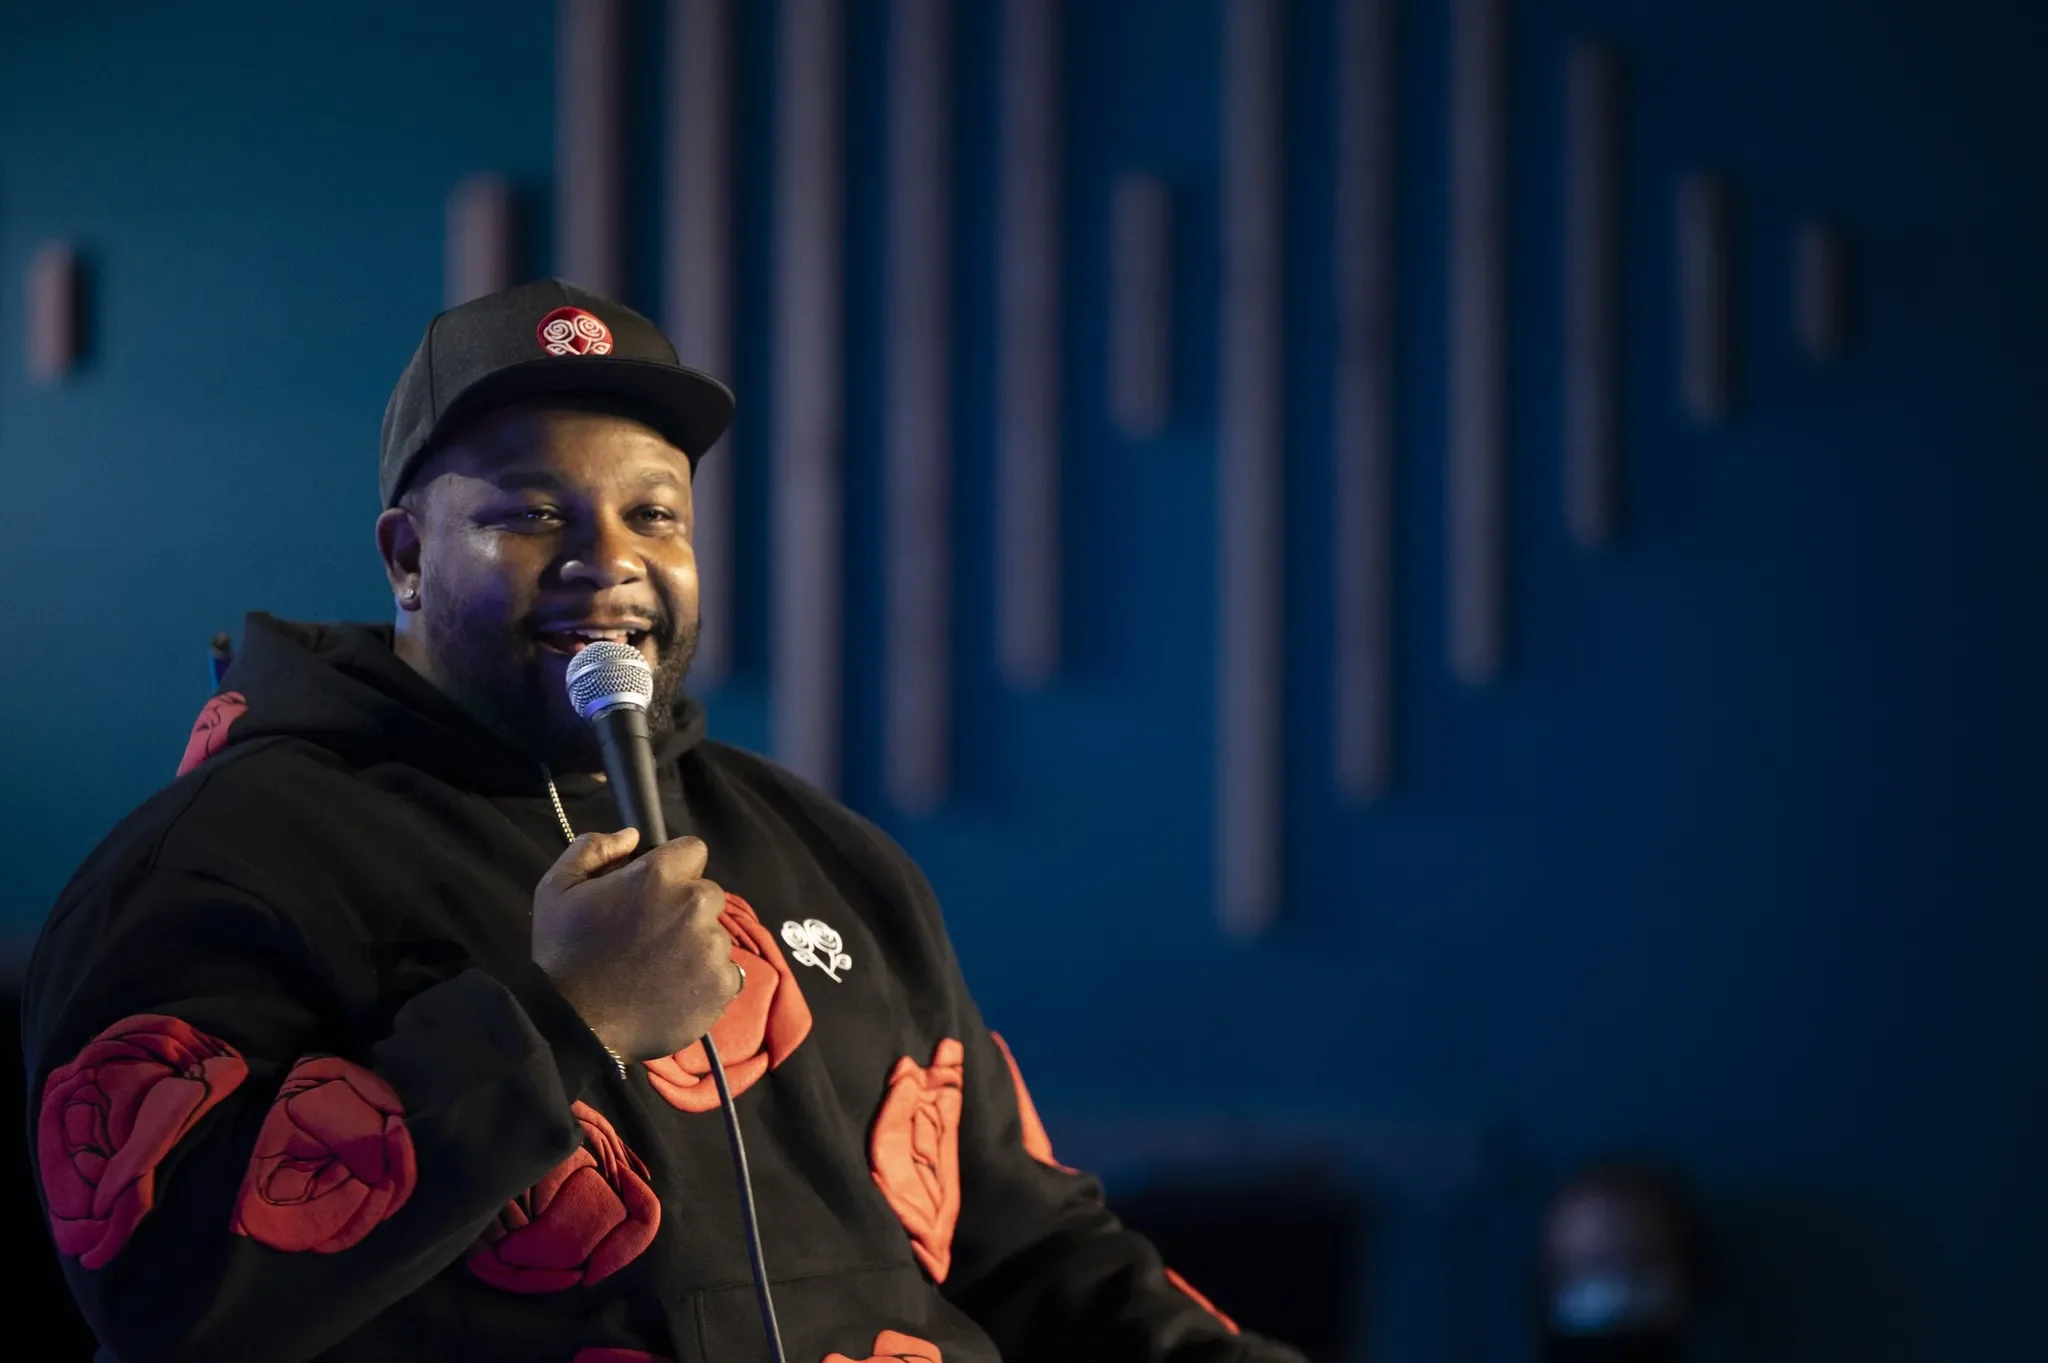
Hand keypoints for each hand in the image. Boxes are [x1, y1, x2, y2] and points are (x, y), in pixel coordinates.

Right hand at [532, 829, 741, 1060]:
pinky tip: (674, 990)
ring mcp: (713, 947)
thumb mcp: (557, 888)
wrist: (573, 1024)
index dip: (673, 868)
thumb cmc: (563, 953)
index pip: (693, 850)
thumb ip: (595, 849)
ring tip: (659, 969)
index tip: (654, 891)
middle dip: (685, 907)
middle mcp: (696, 904)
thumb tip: (633, 835)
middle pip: (707, 894)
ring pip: (716, 935)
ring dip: (695, 945)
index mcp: (660, 875)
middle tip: (652, 936)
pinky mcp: (723, 985)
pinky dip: (705, 980)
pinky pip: (726, 972)